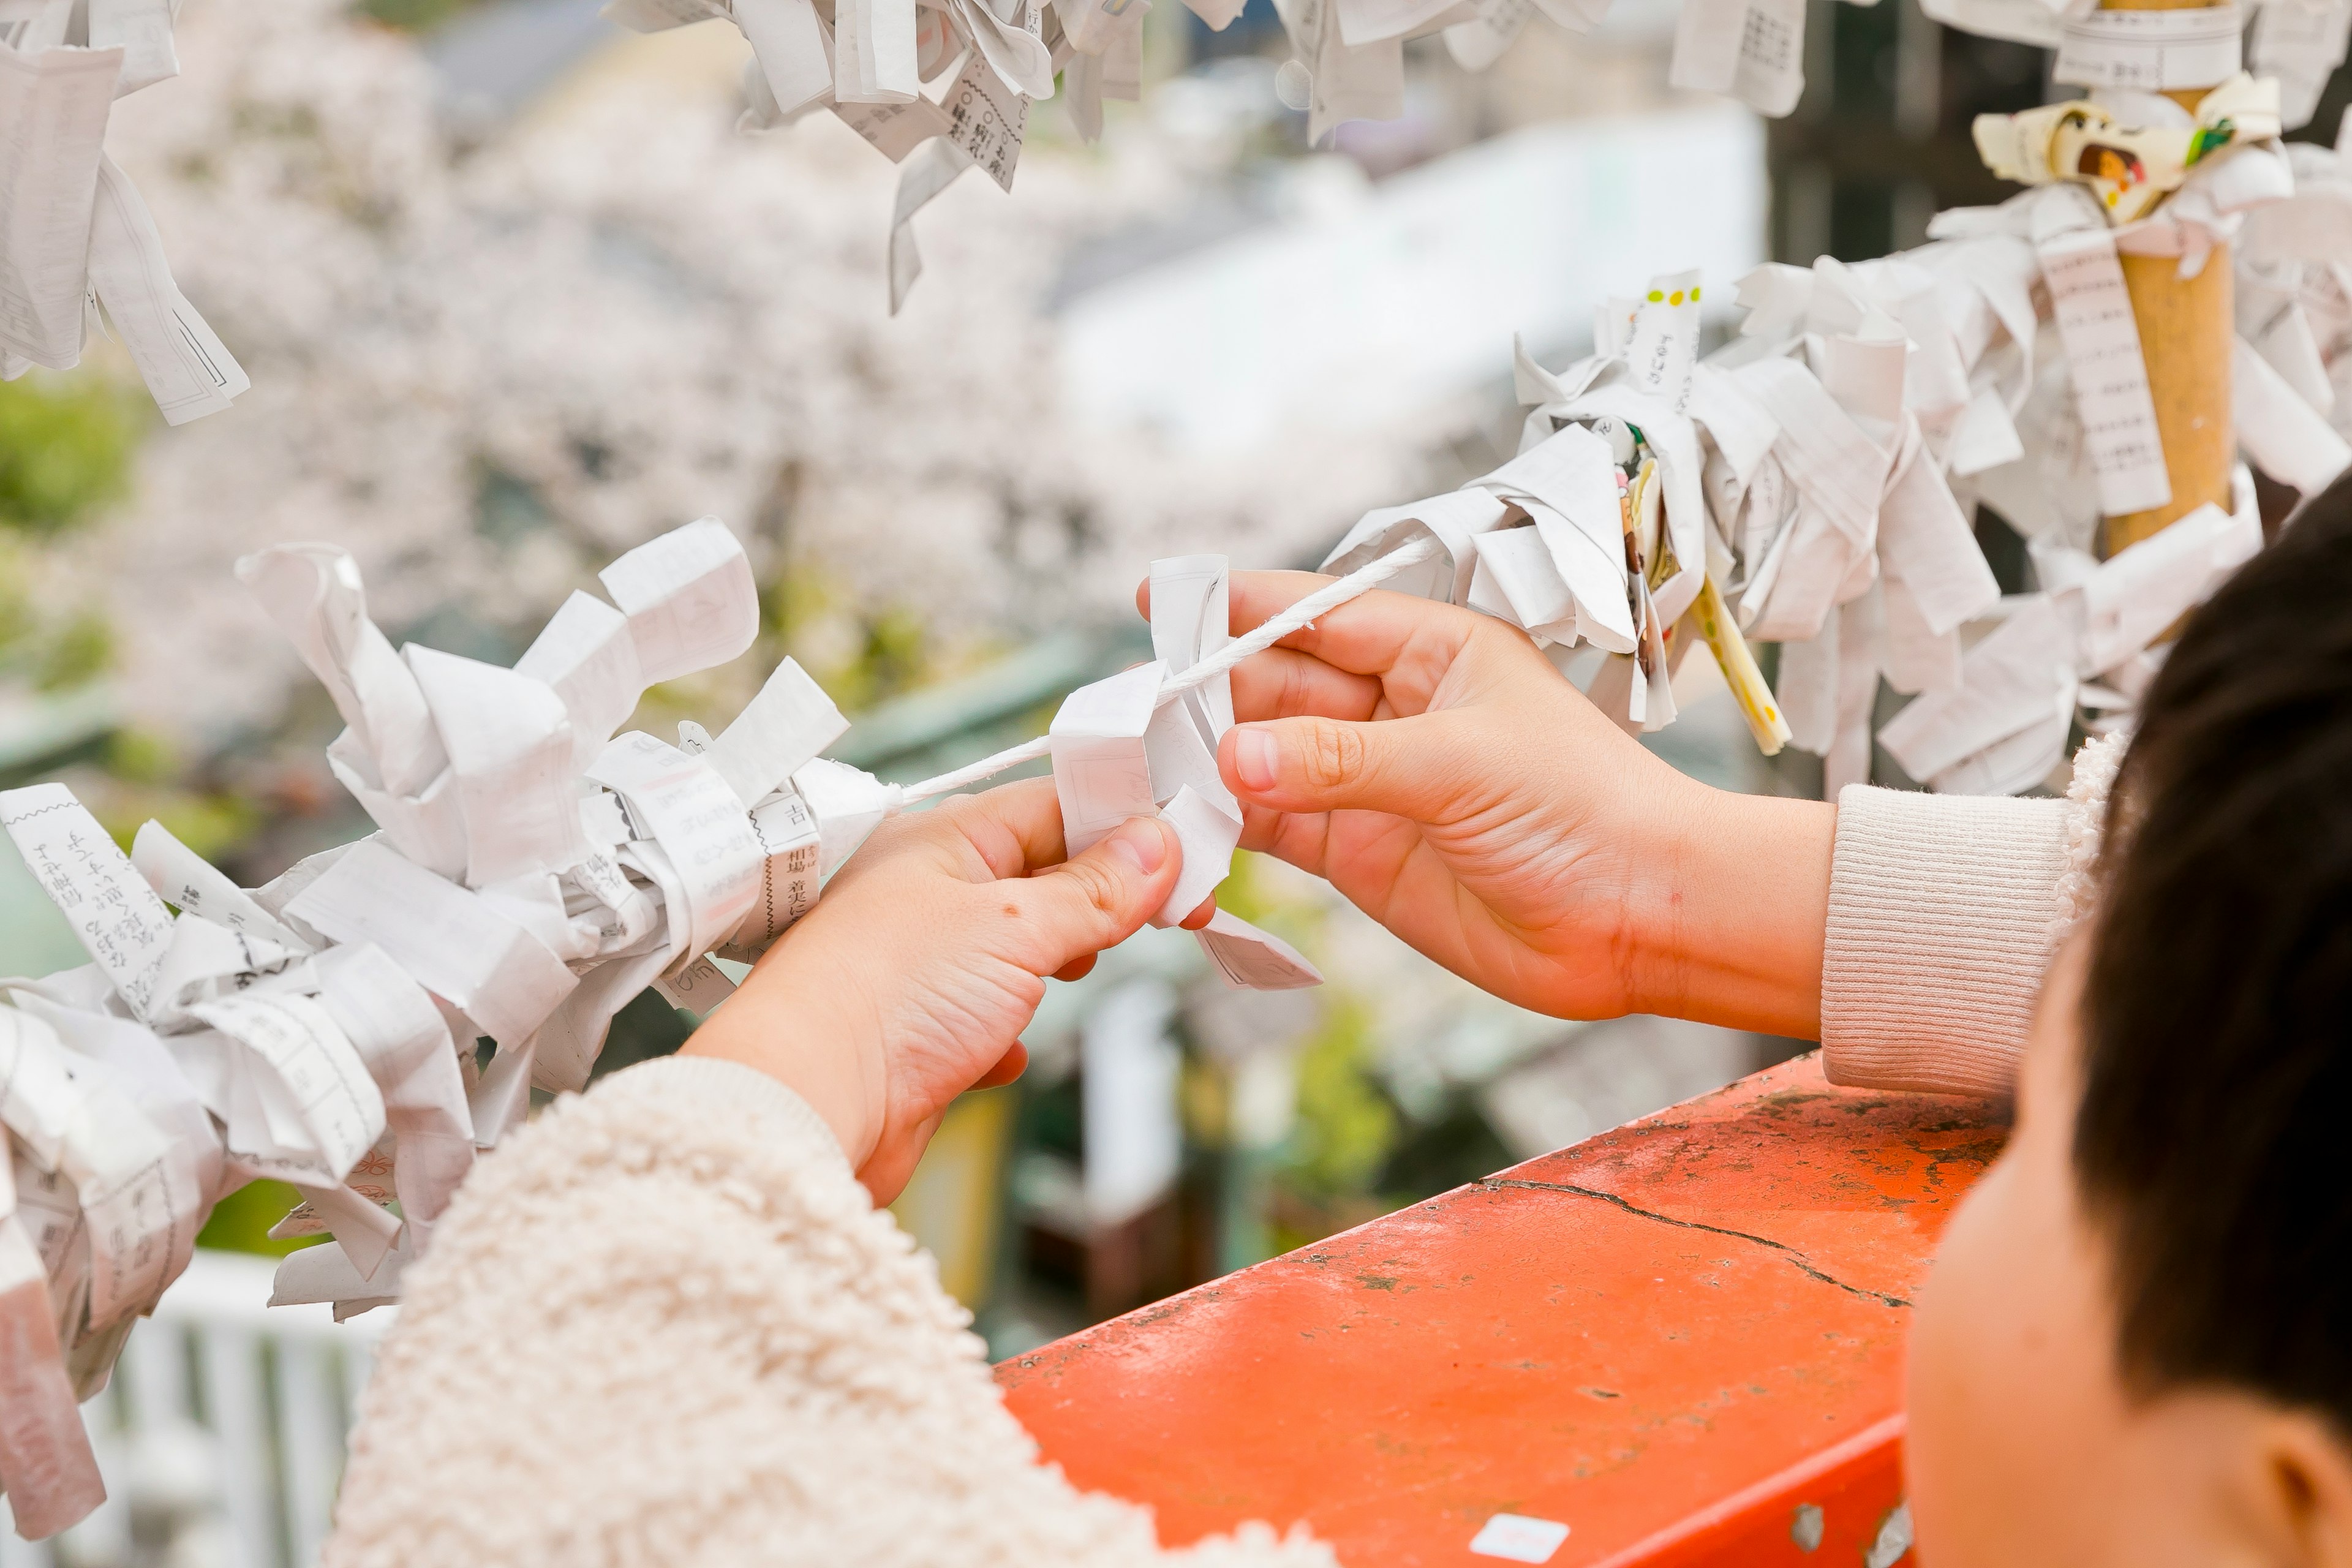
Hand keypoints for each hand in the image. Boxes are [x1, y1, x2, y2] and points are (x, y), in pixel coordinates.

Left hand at [682, 779, 1182, 1202]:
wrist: (803, 1107)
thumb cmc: (883, 997)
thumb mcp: (1013, 926)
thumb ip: (1093, 890)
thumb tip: (1155, 845)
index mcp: (939, 842)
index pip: (1051, 806)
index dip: (1123, 823)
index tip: (1186, 851)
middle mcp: (924, 896)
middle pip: (1040, 876)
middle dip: (1098, 899)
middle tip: (1162, 916)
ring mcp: (919, 967)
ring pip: (1015, 951)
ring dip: (1051, 967)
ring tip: (1065, 976)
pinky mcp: (916, 1038)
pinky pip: (983, 1021)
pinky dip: (1007, 1034)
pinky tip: (1003, 1048)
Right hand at [1143, 571, 1833, 1037]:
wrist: (1642, 916)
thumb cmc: (1585, 810)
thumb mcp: (1459, 763)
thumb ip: (1339, 761)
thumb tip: (1234, 760)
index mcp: (1434, 650)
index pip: (1317, 613)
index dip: (1236, 607)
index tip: (1157, 599)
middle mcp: (1397, 709)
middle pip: (1276, 685)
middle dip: (1206, 692)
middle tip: (1131, 709)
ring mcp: (1374, 783)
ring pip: (1266, 758)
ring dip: (1207, 762)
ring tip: (1140, 767)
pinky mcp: (1363, 854)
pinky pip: (1276, 829)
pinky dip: (1227, 828)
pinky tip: (1182, 826)